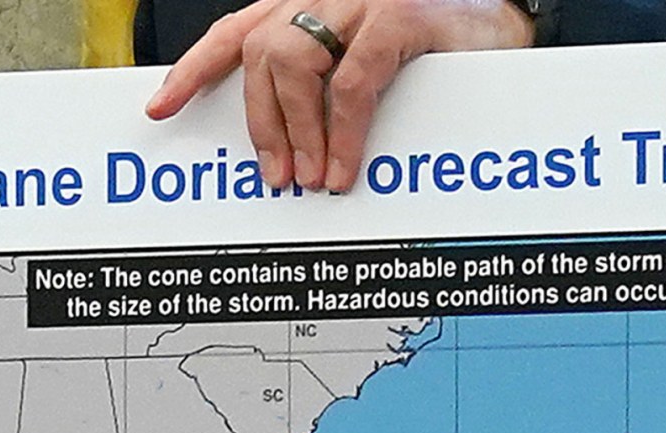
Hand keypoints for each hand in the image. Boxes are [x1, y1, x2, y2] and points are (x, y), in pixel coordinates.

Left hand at [145, 0, 534, 194]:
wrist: (506, 19)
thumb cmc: (441, 48)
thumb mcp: (368, 64)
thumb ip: (326, 88)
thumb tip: (295, 152)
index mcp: (309, 3)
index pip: (235, 33)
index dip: (192, 70)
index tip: (160, 108)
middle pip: (260, 57)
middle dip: (263, 127)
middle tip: (280, 181)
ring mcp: (360, 0)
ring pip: (294, 65)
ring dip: (300, 134)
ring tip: (315, 182)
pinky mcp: (399, 16)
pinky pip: (353, 84)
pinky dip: (344, 135)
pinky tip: (345, 171)